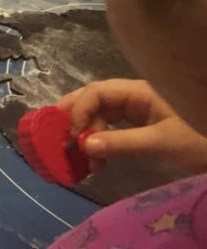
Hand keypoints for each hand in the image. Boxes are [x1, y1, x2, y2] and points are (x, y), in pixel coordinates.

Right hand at [57, 79, 206, 174]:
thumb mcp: (160, 143)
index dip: (79, 109)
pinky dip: (101, 139)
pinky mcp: (143, 125)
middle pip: (95, 98)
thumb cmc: (198, 141)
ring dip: (88, 133)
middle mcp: (134, 96)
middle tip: (58, 136)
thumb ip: (122, 143)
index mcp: (139, 91)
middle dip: (75, 116)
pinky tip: (98, 157)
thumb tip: (84, 144)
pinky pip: (113, 126)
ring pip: (102, 114)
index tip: (73, 135)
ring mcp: (139, 110)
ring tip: (85, 158)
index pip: (98, 91)